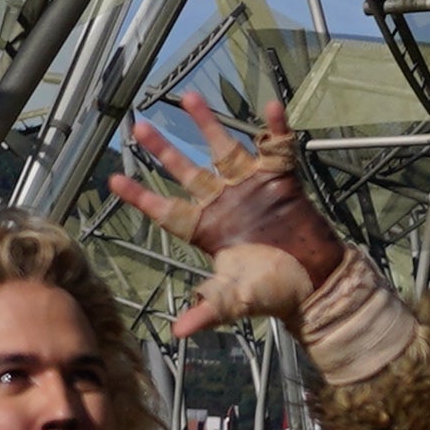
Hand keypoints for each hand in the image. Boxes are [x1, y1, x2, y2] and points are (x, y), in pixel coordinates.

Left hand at [116, 89, 340, 337]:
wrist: (315, 282)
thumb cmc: (273, 291)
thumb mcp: (235, 299)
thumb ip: (207, 308)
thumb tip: (179, 332)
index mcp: (206, 229)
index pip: (166, 210)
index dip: (140, 196)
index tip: (114, 180)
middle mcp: (223, 202)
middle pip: (186, 171)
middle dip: (163, 150)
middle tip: (139, 128)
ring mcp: (249, 187)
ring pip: (223, 147)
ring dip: (207, 123)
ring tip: (189, 97)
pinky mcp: (279, 179)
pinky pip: (277, 147)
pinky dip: (276, 127)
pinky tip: (271, 104)